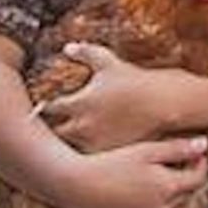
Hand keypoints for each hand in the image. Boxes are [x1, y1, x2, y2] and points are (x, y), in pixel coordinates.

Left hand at [43, 44, 184, 152]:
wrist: (163, 103)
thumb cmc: (135, 81)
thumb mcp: (109, 62)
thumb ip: (85, 53)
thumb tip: (67, 47)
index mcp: (77, 103)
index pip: (46, 108)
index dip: (44, 107)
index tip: (48, 106)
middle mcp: (81, 126)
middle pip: (52, 134)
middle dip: (50, 129)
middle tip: (54, 125)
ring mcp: (94, 143)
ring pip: (68, 149)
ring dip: (66, 144)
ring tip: (69, 140)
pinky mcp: (107, 155)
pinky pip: (87, 160)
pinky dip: (84, 155)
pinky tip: (88, 148)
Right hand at [49, 136, 207, 207]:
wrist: (76, 187)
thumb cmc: (111, 164)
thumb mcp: (147, 151)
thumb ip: (178, 149)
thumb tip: (204, 144)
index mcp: (170, 189)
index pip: (198, 178)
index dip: (199, 163)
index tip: (194, 151)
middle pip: (186, 191)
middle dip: (186, 174)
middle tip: (175, 157)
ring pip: (172, 202)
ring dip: (171, 187)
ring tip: (155, 168)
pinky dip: (156, 197)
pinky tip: (140, 183)